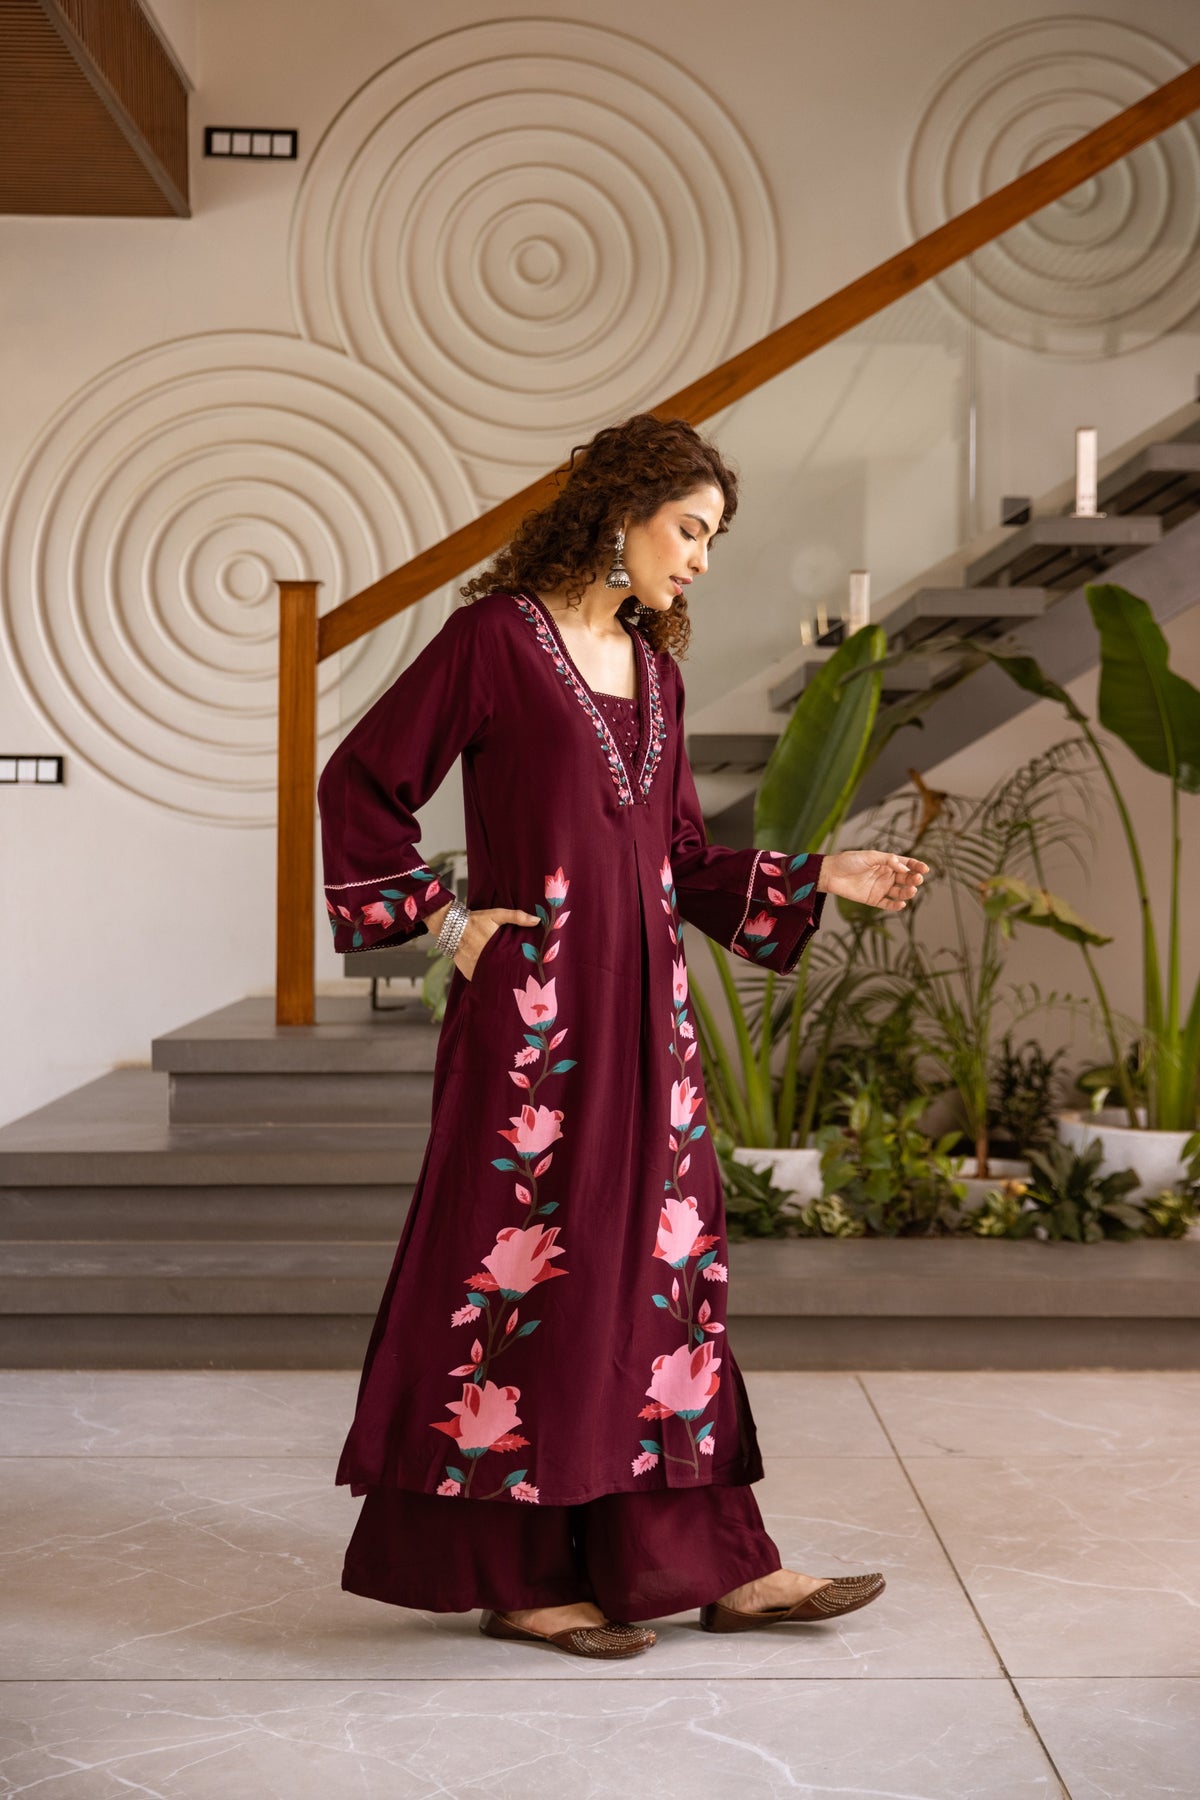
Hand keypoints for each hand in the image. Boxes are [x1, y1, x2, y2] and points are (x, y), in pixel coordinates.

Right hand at [425, 903, 540, 979]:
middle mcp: (487, 961)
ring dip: (498, 980)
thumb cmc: (476, 920)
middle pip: (504, 974)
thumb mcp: (496, 915)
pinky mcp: (469, 973)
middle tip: (522, 981)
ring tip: (509, 984)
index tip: (530, 972)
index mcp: (498, 949)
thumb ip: (517, 917)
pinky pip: (480, 979)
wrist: (451, 927)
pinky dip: (486, 980)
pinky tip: (493, 982)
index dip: (522, 969)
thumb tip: (537, 921)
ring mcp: (477, 969)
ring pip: (492, 979)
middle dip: (512, 977)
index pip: (514, 964)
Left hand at [817, 850, 928, 910]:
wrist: (831, 873)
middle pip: (905, 878)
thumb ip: (888, 860)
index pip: (906, 864)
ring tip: (911, 891)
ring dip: (907, 892)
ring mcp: (880, 888)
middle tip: (917, 879)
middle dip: (914, 879)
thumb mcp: (870, 855)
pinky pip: (887, 904)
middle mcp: (886, 875)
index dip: (916, 866)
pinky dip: (895, 905)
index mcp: (887, 863)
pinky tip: (901, 904)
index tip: (925, 869)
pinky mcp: (873, 899)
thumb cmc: (849, 861)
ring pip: (899, 892)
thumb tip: (904, 867)